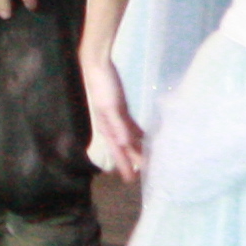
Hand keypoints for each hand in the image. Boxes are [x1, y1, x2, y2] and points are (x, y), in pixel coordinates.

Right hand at [83, 49, 145, 182]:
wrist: (98, 66)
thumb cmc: (103, 86)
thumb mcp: (111, 107)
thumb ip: (118, 126)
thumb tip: (125, 144)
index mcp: (107, 128)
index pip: (119, 152)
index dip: (125, 165)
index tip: (132, 180)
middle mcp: (112, 126)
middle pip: (125, 148)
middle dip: (133, 160)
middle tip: (146, 173)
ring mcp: (117, 118)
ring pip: (129, 138)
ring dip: (137, 148)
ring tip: (148, 159)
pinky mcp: (122, 109)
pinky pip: (131, 126)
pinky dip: (138, 134)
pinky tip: (146, 137)